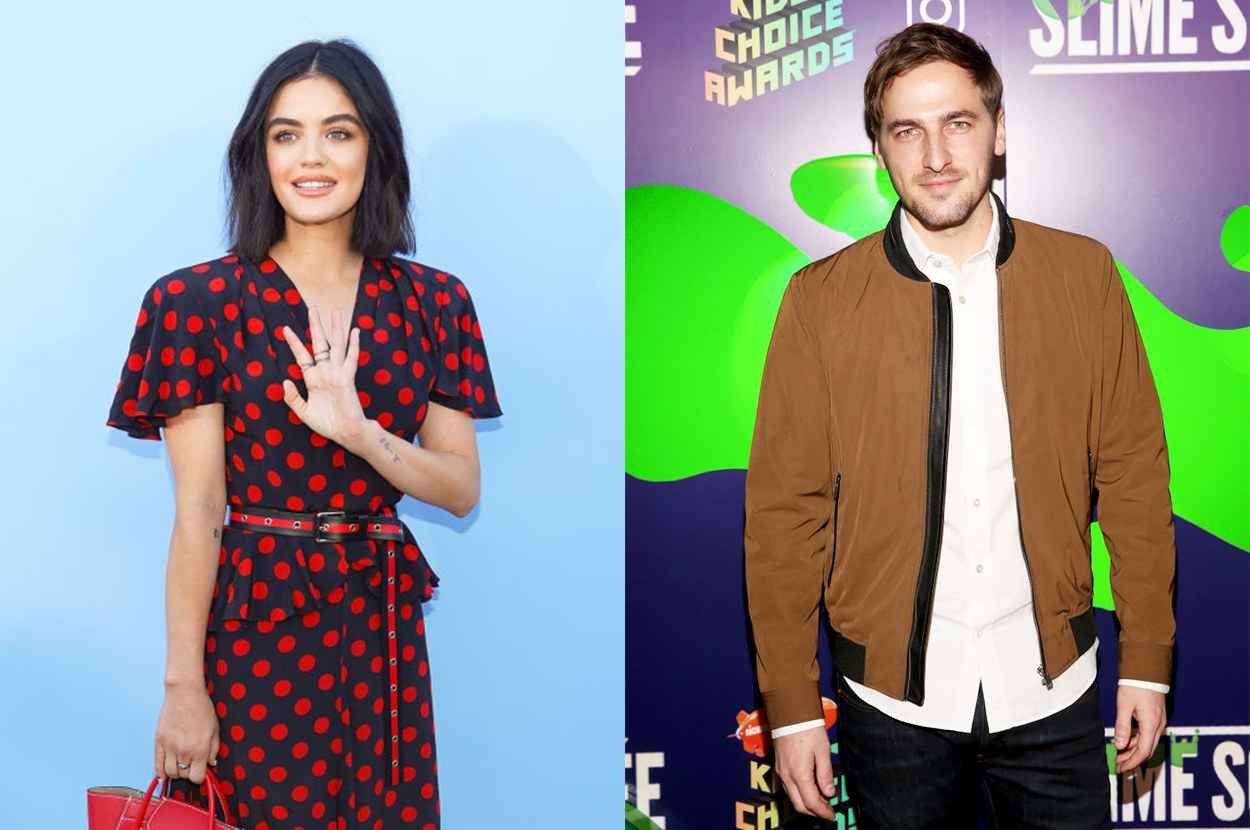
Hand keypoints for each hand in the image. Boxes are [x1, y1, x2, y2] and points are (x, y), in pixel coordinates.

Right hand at [155, 684, 218, 783]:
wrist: (185, 693)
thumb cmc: (202, 708)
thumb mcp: (215, 728)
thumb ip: (214, 748)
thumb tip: (211, 763)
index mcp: (200, 749)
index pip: (197, 777)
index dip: (199, 776)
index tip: (200, 772)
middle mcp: (184, 750)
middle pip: (183, 775)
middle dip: (188, 772)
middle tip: (191, 765)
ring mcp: (170, 747)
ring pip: (169, 772)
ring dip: (175, 772)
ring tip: (180, 765)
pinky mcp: (159, 741)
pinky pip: (157, 764)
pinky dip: (159, 772)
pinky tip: (163, 775)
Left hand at [281, 307, 367, 448]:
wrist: (345, 432)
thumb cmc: (326, 424)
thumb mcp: (302, 412)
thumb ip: (292, 397)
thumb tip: (285, 381)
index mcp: (312, 379)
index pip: (302, 355)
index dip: (294, 342)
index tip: (286, 328)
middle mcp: (325, 372)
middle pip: (320, 343)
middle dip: (316, 326)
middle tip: (313, 308)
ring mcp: (337, 373)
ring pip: (336, 345)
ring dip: (336, 328)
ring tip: (336, 311)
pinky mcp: (347, 378)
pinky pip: (351, 358)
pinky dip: (354, 344)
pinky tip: (355, 331)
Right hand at [774, 728, 836, 819]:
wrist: (789, 712)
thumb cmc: (807, 728)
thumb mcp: (822, 750)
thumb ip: (825, 774)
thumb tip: (829, 793)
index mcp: (799, 773)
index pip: (811, 802)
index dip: (823, 812)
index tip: (832, 815)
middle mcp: (787, 775)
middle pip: (799, 804)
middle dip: (814, 812)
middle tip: (828, 811)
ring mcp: (781, 771)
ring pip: (793, 796)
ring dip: (807, 803)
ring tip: (822, 800)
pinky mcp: (779, 765)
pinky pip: (788, 786)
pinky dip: (800, 793)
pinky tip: (810, 788)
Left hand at [1114, 685, 1166, 773]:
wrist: (1147, 669)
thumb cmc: (1135, 685)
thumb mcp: (1124, 706)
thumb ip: (1122, 726)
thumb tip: (1120, 745)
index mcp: (1151, 724)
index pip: (1143, 751)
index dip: (1132, 762)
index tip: (1121, 768)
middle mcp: (1158, 725)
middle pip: (1147, 750)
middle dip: (1133, 760)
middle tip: (1119, 766)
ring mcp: (1159, 721)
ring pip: (1148, 743)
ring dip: (1134, 751)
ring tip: (1119, 756)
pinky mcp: (1156, 717)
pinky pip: (1148, 735)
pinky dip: (1138, 741)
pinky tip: (1127, 743)